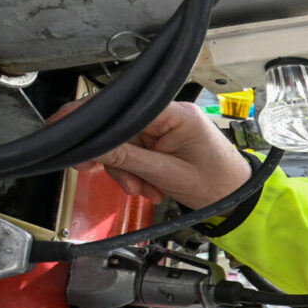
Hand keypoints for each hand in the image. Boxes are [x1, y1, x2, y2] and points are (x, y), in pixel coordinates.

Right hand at [59, 100, 248, 209]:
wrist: (239, 200)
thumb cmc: (219, 184)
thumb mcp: (166, 174)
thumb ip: (125, 159)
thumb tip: (90, 148)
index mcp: (176, 113)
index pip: (124, 106)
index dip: (92, 118)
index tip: (69, 131)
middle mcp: (171, 114)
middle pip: (119, 127)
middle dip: (113, 156)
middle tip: (94, 171)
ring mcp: (167, 127)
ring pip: (124, 143)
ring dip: (126, 170)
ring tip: (144, 189)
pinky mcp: (165, 140)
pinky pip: (135, 151)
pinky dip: (135, 171)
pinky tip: (149, 186)